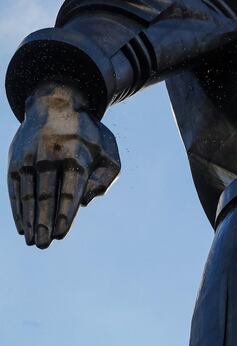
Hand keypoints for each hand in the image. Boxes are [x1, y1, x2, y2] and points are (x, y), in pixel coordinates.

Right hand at [7, 83, 119, 247]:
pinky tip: (22, 227)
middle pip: (46, 195)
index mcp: (77, 155)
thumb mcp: (108, 149)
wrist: (56, 103)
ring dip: (30, 220)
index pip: (70, 189)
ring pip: (28, 193)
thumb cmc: (88, 134)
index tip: (62, 232)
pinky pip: (15, 188)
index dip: (64, 212)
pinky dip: (18, 209)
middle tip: (44, 244)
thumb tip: (85, 202)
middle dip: (44, 221)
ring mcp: (30, 158)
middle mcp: (51, 156)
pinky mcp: (16, 160)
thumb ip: (105, 176)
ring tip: (33, 241)